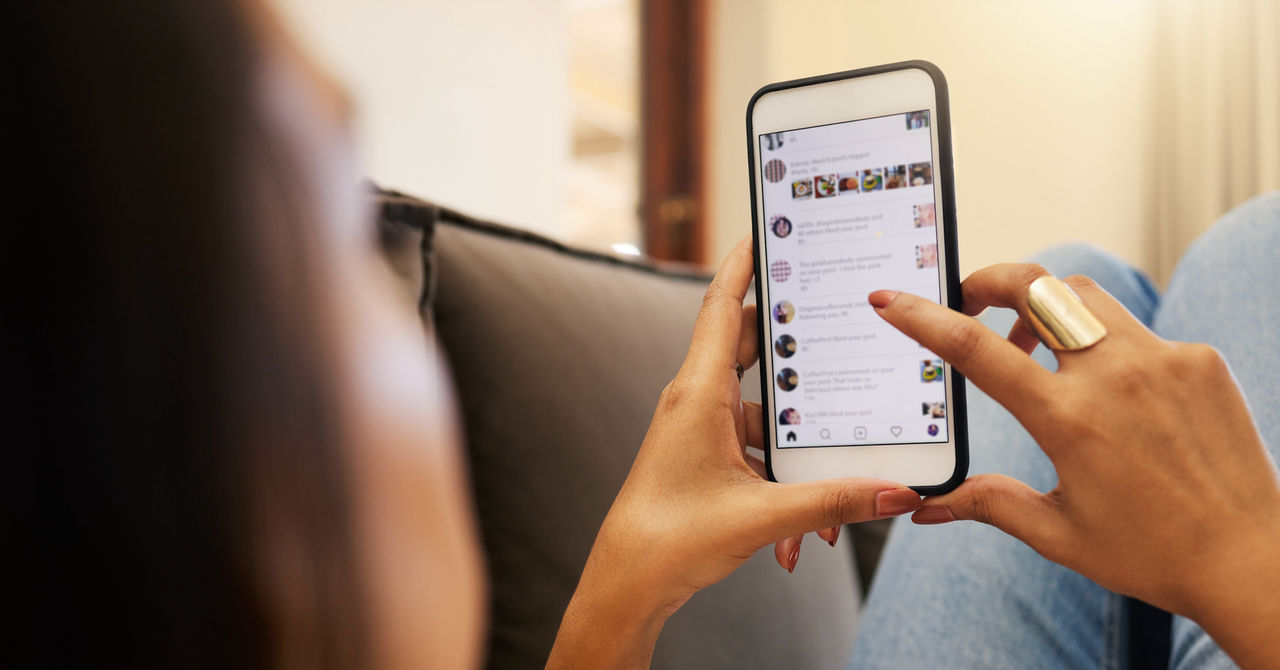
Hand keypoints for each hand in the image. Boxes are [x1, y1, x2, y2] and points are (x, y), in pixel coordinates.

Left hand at [547, 238, 921, 669]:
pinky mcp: (707, 456)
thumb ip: (833, 501)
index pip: (723, 306)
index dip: (746, 263)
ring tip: (839, 466)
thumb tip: (896, 491)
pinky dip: (784, 471)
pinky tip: (808, 523)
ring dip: (799, 439)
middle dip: (796, 340)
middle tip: (835, 314)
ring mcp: (702, 428)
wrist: (627, 584)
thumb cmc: (670, 539)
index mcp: (698, 393)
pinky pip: (757, 446)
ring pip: (765, 411)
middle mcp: (697, 400)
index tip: (767, 227)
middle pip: (752, 347)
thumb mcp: (763, 517)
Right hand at [869, 263, 1279, 667]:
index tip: (891, 300)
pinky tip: (1107, 391)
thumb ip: (987, 503)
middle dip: (989, 281)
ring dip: (1045, 309)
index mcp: (1068, 419)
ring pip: (1085, 295)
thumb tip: (926, 508)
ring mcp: (1163, 360)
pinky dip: (1103, 343)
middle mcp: (1115, 376)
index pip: (976, 350)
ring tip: (1032, 352)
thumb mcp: (1057, 533)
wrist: (1253, 561)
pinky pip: (1136, 330)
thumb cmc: (1154, 554)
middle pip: (1035, 287)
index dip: (923, 319)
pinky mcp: (1199, 360)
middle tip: (969, 300)